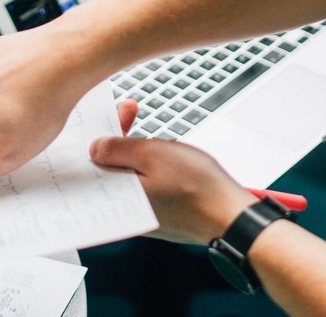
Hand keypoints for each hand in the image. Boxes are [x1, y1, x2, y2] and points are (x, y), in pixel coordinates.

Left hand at [91, 100, 254, 244]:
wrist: (231, 216)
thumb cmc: (196, 187)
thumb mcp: (152, 154)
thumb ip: (118, 149)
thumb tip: (95, 148)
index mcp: (117, 197)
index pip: (94, 162)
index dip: (100, 132)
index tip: (110, 112)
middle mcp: (125, 211)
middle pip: (110, 166)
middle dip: (118, 135)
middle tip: (130, 110)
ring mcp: (142, 214)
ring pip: (128, 175)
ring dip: (135, 149)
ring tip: (151, 132)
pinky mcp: (159, 214)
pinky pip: (145, 186)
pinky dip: (148, 167)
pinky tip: (162, 154)